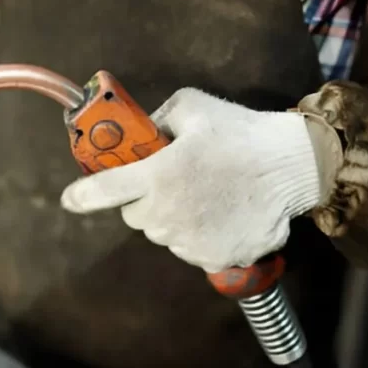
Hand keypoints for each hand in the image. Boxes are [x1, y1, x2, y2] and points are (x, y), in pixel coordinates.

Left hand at [61, 88, 341, 272]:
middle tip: (177, 181)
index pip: (102, 191)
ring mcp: (188, 241)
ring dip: (175, 218)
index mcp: (157, 176)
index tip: (71, 198)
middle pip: (134, 216)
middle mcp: (167, 214)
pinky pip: (191, 250)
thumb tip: (134, 133)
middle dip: (146, 200)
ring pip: (163, 234)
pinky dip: (202, 236)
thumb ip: (155, 121)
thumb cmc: (242, 133)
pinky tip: (224, 213)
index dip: (82, 196)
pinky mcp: (212, 258)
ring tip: (209, 195)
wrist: (296, 166)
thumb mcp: (193, 108)